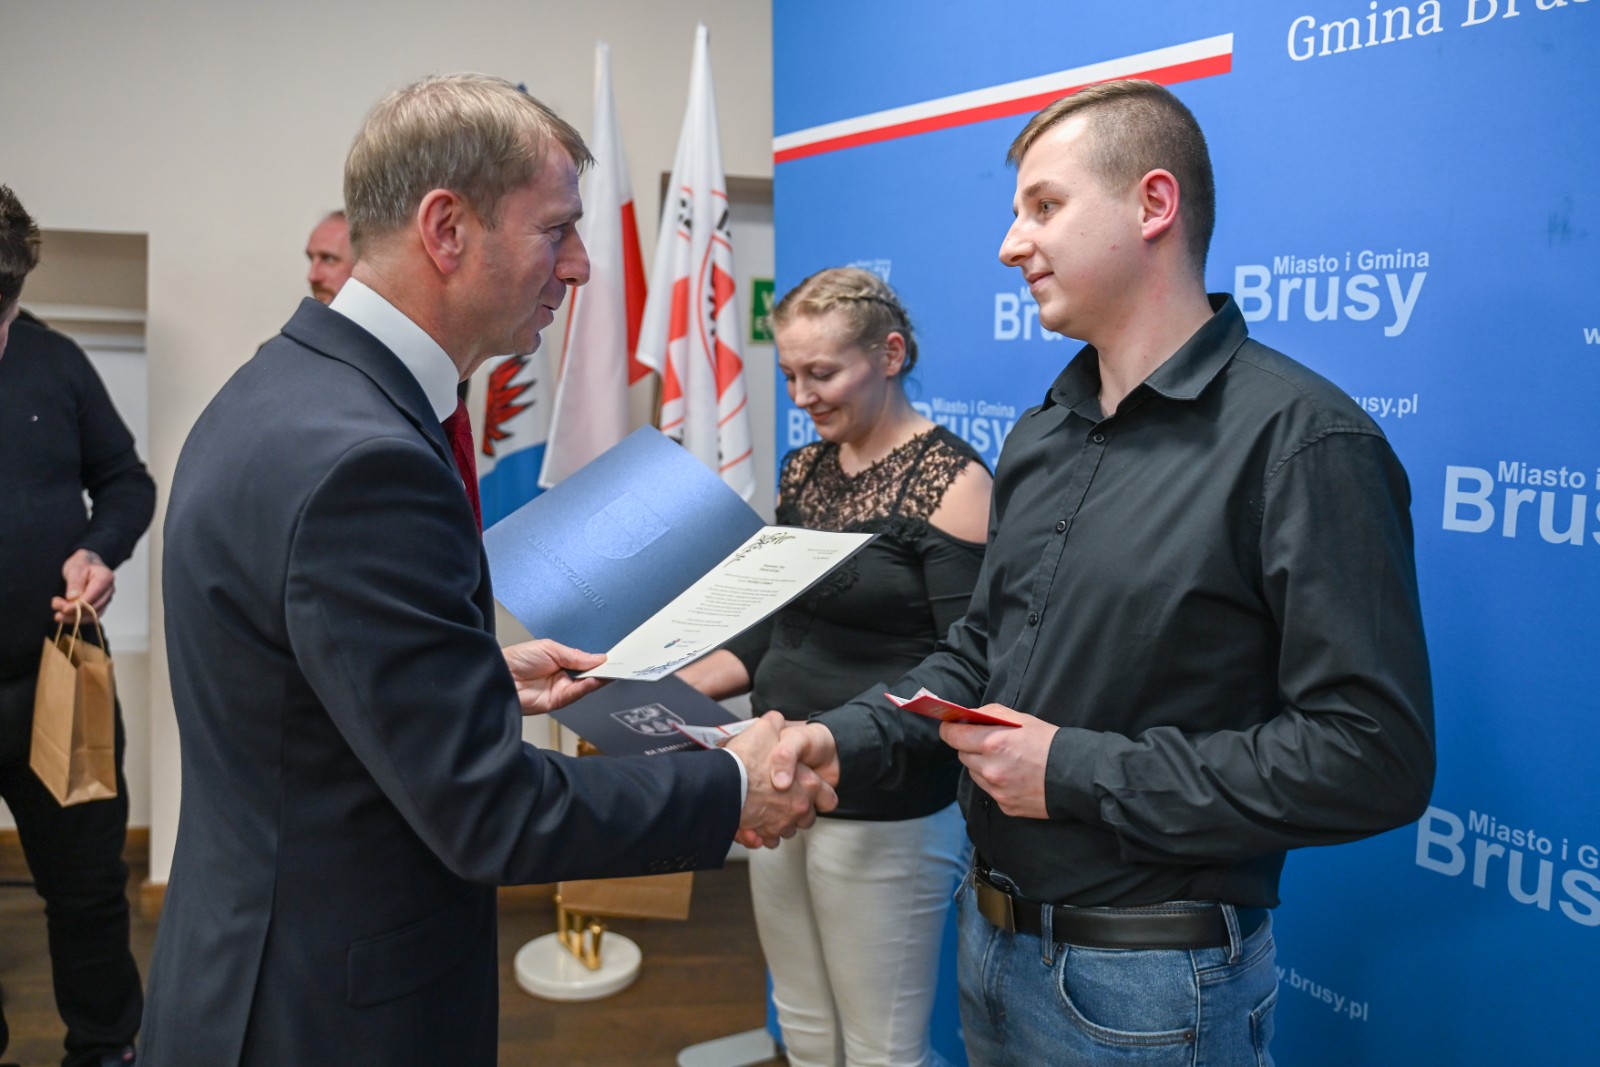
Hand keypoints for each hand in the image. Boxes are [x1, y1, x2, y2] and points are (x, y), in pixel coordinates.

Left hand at [53, 549, 114, 622]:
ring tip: (57, 615)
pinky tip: (66, 617)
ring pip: (93, 615)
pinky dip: (78, 619)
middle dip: (73, 612)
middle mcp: (109, 590)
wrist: (86, 563)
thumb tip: (73, 598)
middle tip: (55, 607)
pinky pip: (91, 617)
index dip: (78, 606)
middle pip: (93, 608)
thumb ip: (75, 583)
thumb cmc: (81, 563)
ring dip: (74, 618)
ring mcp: (106, 599)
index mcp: (105, 578)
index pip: (93, 596)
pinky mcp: (101, 605)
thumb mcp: (75, 568)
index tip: (63, 609)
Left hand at [501, 639, 606, 714]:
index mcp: (560, 660)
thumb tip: (598, 658)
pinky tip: (595, 680)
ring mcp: (560, 689)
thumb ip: (575, 655)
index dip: (598, 660)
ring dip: (597, 678)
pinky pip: (576, 694)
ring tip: (608, 671)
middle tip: (615, 664)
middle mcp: (562, 675)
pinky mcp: (556, 701)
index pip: (585, 661)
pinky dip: (587, 687)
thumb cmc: (517, 659)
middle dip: (602, 669)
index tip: (612, 658)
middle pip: (588, 674)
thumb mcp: (550, 648)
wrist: (499, 675)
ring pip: (585, 685)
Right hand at [726, 712, 838, 848]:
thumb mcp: (765, 729)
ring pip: (786, 830)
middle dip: (797, 811)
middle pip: (807, 818)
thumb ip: (775, 724)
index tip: (815, 795)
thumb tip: (776, 720)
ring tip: (766, 811)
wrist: (722, 784)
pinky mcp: (762, 835)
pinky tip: (753, 826)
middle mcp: (798, 808)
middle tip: (785, 800)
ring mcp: (781, 824)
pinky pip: (766, 840)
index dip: (822, 796)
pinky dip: (760, 835)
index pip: (827, 798)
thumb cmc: (746, 759)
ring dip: (778, 823)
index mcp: (808, 784)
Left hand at [940, 704, 1057, 818]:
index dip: (949, 729)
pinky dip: (995, 782)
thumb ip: (990, 715)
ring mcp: (997, 790)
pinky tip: (1014, 775)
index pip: (953, 736)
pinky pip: (989, 790)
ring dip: (981, 765)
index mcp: (993, 743)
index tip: (949, 726)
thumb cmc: (1050, 743)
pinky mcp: (1005, 806)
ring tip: (1004, 759)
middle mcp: (991, 769)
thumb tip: (967, 716)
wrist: (1078, 775)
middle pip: (962, 755)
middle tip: (984, 741)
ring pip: (974, 774)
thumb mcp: (1021, 719)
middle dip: (969, 746)